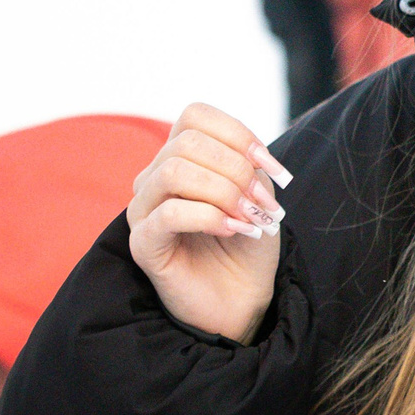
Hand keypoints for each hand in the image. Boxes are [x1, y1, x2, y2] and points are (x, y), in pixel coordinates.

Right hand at [127, 103, 289, 343]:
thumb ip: (247, 166)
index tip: (273, 168)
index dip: (238, 134)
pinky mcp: (142, 244)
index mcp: (179, 158)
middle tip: (265, 203)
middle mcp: (153, 178)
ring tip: (251, 218)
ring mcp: (143, 210)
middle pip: (186, 143)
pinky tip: (233, 230)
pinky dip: (209, 217)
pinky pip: (168, 214)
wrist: (242, 297)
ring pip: (174, 172)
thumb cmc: (247, 242)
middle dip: (236, 169)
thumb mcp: (257, 193)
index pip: (195, 116)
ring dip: (224, 192)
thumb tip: (248, 156)